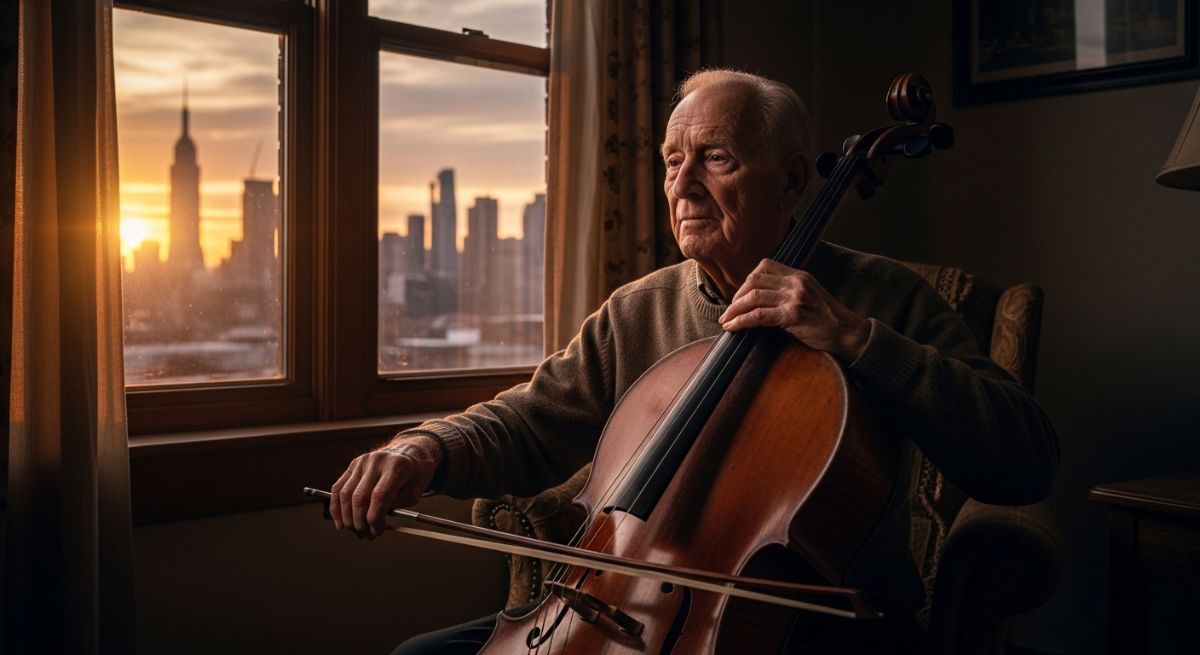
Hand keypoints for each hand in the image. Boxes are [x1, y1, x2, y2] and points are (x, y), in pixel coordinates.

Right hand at [329, 435, 442, 538]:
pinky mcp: (352, 464)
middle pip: (360, 497)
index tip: (377, 532)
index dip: (375, 519)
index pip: (379, 496)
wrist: (410, 452)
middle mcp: (376, 461)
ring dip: (348, 519)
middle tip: (367, 535)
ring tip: (358, 532)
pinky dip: (336, 508)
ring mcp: (362, 461)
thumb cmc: (414, 475)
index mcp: (396, 466)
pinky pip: (338, 488)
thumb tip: (373, 523)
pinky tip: (341, 523)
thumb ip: (396, 506)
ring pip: (346, 495)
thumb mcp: (415, 492)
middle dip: (361, 522)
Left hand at [719, 259, 869, 363]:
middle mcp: (796, 282)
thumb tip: (759, 299)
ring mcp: (795, 298)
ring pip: (753, 297)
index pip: (764, 266)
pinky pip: (759, 316)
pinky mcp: (793, 315)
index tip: (741, 295)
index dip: (747, 280)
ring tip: (726, 321)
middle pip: (754, 280)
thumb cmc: (828, 320)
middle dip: (736, 296)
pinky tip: (733, 328)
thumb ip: (788, 292)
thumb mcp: (809, 296)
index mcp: (799, 275)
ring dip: (734, 310)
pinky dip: (741, 321)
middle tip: (730, 310)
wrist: (849, 334)